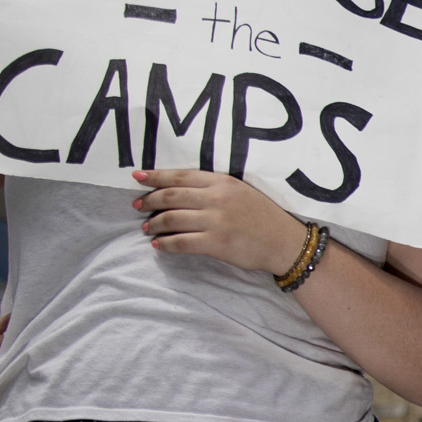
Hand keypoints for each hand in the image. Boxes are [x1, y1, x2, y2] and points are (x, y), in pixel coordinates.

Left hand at [132, 168, 310, 273]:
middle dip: (149, 200)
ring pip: (171, 219)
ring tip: (147, 228)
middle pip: (171, 196)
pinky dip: (166, 244)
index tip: (138, 178)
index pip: (180, 176)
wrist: (284, 242)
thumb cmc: (263, 217)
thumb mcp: (240, 191)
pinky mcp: (215, 243)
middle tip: (137, 206)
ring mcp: (215, 221)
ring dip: (154, 223)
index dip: (156, 176)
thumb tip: (180, 192)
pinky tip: (159, 245)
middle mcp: (216, 198)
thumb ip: (213, 188)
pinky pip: (181, 242)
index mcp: (221, 182)